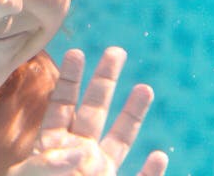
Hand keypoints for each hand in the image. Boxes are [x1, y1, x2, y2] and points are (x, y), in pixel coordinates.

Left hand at [9, 47, 168, 175]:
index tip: (76, 52)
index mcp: (53, 145)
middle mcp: (78, 155)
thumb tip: (83, 154)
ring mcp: (96, 175)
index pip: (62, 105)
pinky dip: (150, 174)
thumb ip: (56, 167)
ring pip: (120, 141)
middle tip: (116, 51)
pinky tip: (160, 156)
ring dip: (132, 116)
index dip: (69, 79)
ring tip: (145, 87)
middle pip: (94, 110)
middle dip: (105, 81)